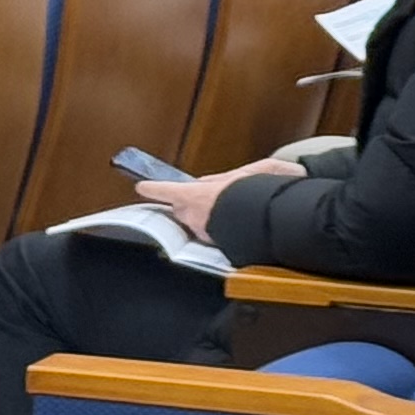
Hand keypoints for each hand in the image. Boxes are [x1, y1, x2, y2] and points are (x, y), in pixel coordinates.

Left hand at [142, 157, 298, 239]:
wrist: (272, 222)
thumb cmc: (262, 192)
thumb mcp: (254, 169)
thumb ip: (228, 175)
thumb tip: (211, 181)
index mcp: (197, 194)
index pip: (166, 190)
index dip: (153, 188)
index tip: (141, 186)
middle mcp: (195, 215)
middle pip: (182, 209)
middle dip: (189, 204)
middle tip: (208, 197)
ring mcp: (205, 232)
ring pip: (198, 223)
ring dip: (207, 217)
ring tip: (227, 211)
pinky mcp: (218, 246)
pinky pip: (213, 235)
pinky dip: (219, 229)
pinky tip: (235, 225)